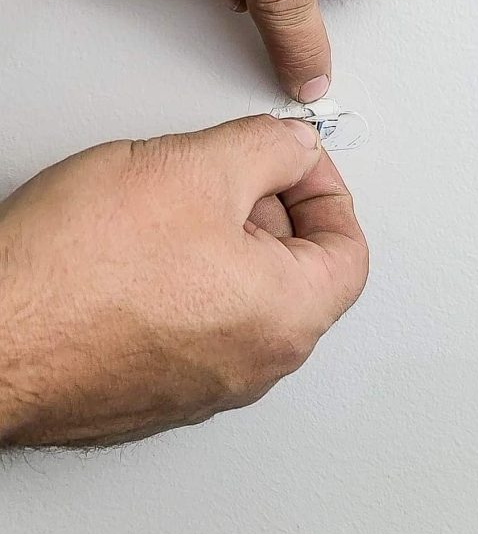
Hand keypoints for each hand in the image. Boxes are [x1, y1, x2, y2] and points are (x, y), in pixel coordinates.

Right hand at [0, 116, 367, 446]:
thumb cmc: (74, 274)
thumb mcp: (196, 167)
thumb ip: (270, 147)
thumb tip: (296, 147)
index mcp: (285, 318)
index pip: (348, 249)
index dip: (325, 188)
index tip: (294, 160)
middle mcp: (251, 365)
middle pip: (295, 270)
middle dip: (267, 205)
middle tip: (223, 170)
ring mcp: (199, 383)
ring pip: (240, 292)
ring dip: (221, 236)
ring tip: (167, 202)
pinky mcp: (150, 386)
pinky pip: (193, 319)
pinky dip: (185, 274)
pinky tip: (136, 244)